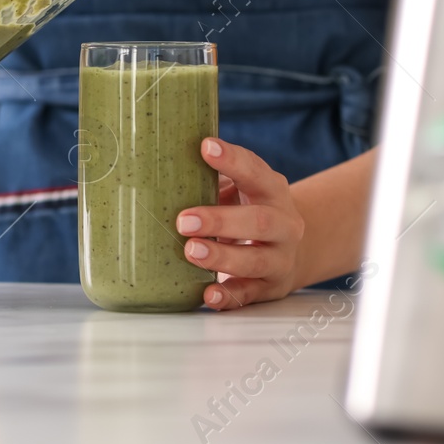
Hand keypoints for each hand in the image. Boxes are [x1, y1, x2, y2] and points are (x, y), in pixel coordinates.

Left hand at [176, 137, 305, 310]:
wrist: (288, 250)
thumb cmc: (248, 209)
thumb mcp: (238, 189)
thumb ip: (209, 178)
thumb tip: (155, 163)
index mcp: (272, 190)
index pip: (256, 171)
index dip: (232, 160)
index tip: (205, 147)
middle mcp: (284, 223)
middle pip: (260, 221)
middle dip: (221, 221)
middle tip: (184, 220)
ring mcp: (280, 258)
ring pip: (256, 261)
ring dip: (222, 257)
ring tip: (191, 252)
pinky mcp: (270, 287)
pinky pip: (250, 295)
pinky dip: (228, 297)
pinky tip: (208, 295)